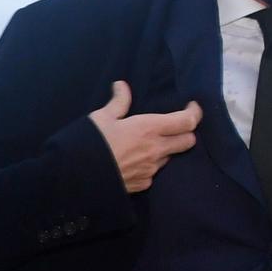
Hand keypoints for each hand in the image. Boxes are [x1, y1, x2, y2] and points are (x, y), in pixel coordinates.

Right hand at [88, 82, 202, 192]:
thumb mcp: (102, 117)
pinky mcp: (143, 184)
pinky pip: (154, 172)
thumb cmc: (90, 143)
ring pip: (170, 157)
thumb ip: (118, 102)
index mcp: (149, 128)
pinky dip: (149, 165)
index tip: (191, 107)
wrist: (77, 177)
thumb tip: (122, 85)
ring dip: (166, 149)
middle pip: (188, 142)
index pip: (187, 122)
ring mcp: (151, 170)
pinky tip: (134, 161)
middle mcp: (156, 150)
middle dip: (186, 132)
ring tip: (148, 144)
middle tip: (175, 126)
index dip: (194, 113)